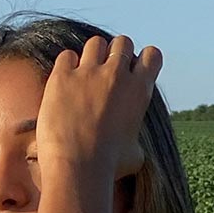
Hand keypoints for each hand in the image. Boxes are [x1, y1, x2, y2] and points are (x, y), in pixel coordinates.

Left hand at [35, 32, 161, 181]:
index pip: (151, 55)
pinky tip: (64, 84)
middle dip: (116, 54)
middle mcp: (117, 75)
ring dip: (92, 56)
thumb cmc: (108, 168)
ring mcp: (88, 73)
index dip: (142, 61)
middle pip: (123, 42)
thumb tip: (132, 144)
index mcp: (140, 90)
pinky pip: (67, 55)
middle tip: (105, 76)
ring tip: (84, 78)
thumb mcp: (136, 154)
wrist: (78, 170)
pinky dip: (67, 66)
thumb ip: (135, 137)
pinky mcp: (62, 77)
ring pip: (96, 43)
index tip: (132, 74)